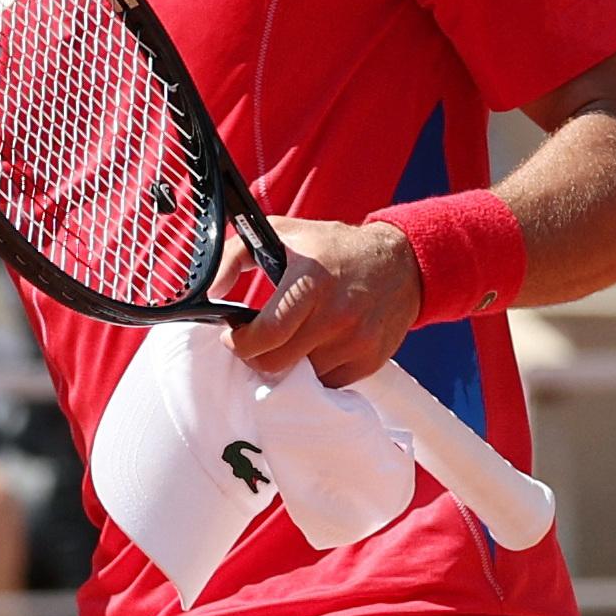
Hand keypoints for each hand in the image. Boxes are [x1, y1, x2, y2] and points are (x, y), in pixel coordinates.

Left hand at [220, 216, 422, 389]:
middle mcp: (336, 315)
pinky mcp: (371, 359)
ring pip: (302, 376)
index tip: (232, 336)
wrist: (402, 263)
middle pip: (278, 363)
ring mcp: (356, 340)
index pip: (267, 334)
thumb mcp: (282, 234)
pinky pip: (329, 382)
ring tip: (289, 340)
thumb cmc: (334, 247)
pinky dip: (315, 371)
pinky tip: (313, 347)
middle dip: (255, 357)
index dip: (240, 343)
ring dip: (288, 363)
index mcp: (311, 282)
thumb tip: (213, 289)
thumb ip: (236, 255)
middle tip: (253, 343)